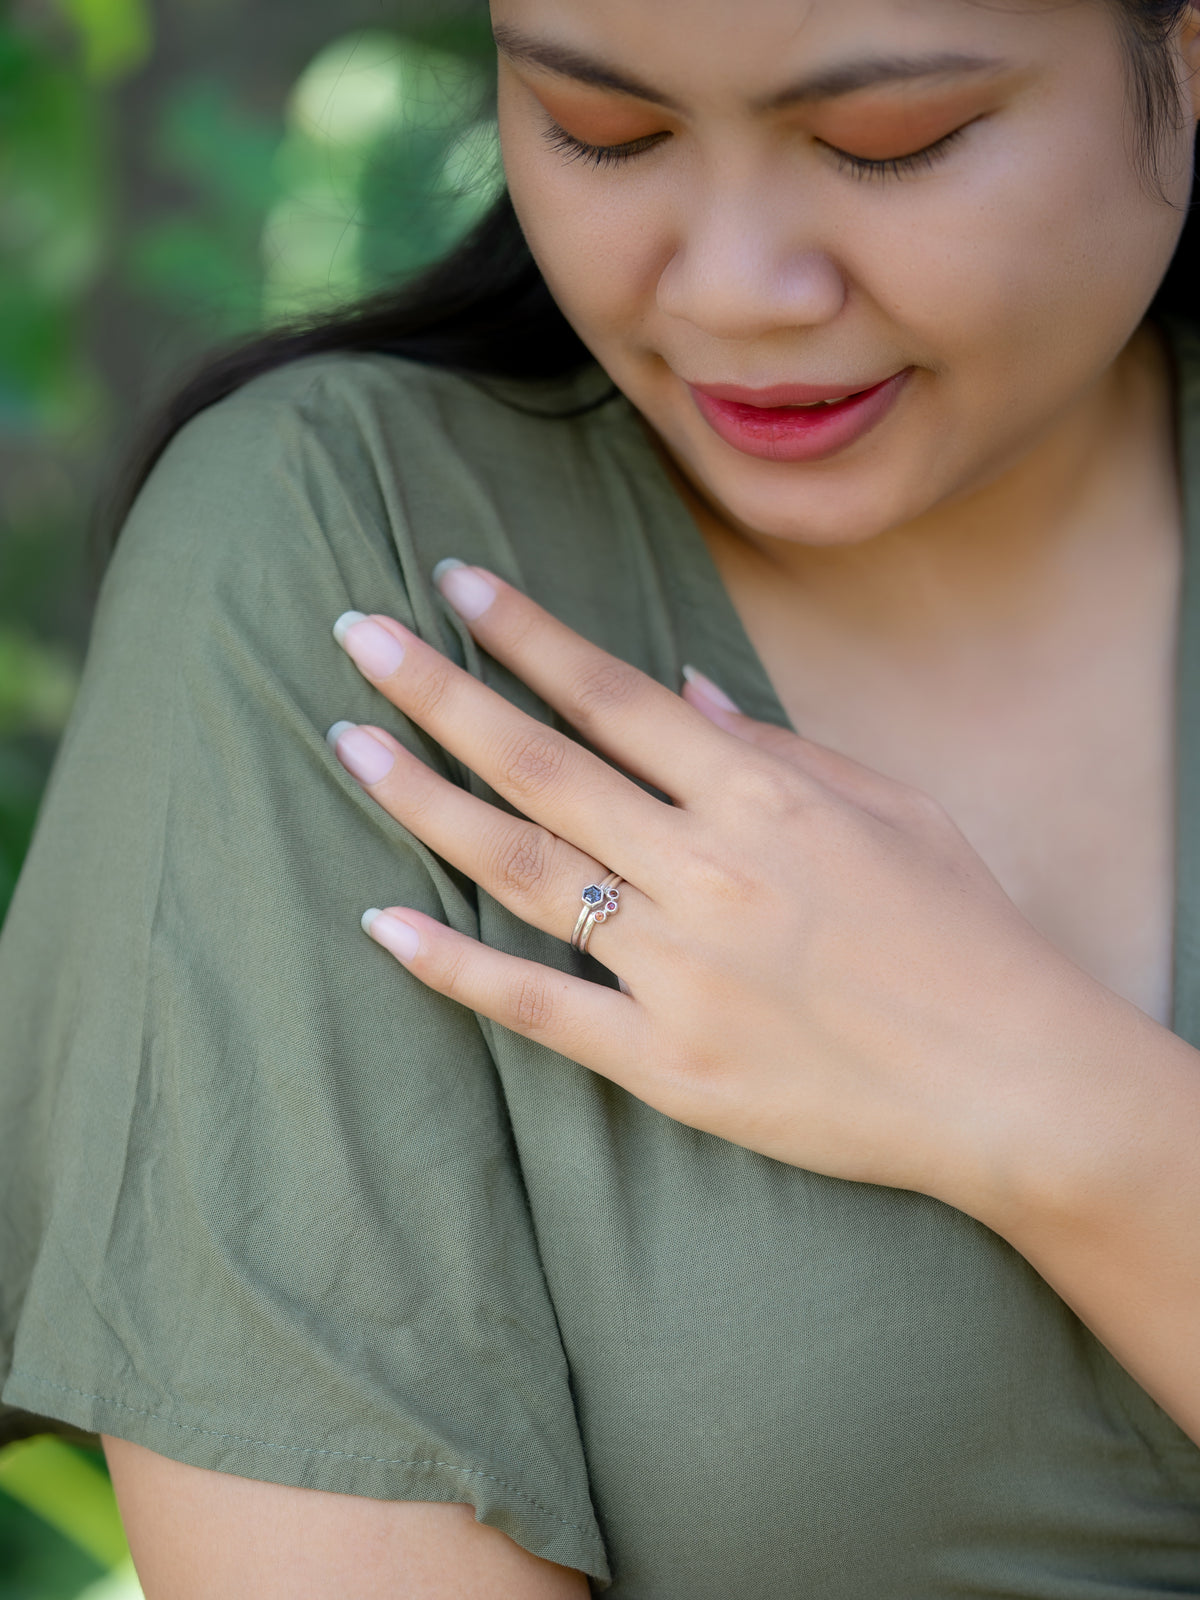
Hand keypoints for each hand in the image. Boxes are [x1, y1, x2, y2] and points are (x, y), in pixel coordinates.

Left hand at [328, 564, 1108, 1217]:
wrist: (1015, 1083)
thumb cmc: (965, 932)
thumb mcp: (892, 807)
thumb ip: (778, 746)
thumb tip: (687, 689)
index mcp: (762, 795)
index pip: (613, 692)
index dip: (524, 633)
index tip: (452, 583)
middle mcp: (706, 869)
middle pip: (542, 763)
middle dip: (439, 691)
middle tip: (356, 636)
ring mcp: (678, 970)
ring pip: (521, 869)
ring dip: (425, 800)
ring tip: (348, 744)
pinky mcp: (667, 1065)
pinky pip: (540, 1007)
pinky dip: (455, 968)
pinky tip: (381, 924)